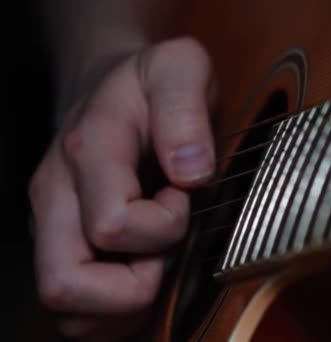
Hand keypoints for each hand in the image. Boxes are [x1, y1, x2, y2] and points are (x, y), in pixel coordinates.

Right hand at [28, 37, 214, 339]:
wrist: (108, 86)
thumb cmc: (149, 83)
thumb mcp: (180, 68)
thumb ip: (185, 109)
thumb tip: (191, 174)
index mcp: (88, 150)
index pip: (113, 225)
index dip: (164, 226)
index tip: (184, 196)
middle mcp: (56, 195)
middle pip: (66, 283)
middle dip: (135, 287)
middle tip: (167, 248)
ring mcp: (51, 225)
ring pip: (69, 309)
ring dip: (125, 306)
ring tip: (156, 261)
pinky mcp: (60, 245)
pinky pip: (78, 314)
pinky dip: (116, 314)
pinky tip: (144, 275)